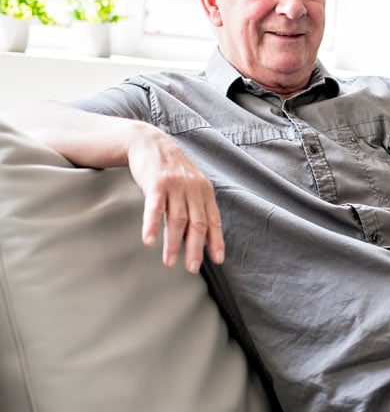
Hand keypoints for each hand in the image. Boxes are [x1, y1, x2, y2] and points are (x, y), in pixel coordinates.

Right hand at [126, 124, 224, 272]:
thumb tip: (203, 237)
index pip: (213, 220)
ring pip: (177, 219)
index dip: (216, 241)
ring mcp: (175, 186)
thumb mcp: (191, 185)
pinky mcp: (156, 183)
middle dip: (195, 248)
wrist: (151, 143)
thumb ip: (197, 207)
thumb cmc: (171, 170)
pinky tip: (149, 240)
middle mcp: (193, 189)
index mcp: (204, 191)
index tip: (217, 260)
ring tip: (169, 262)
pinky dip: (152, 225)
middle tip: (192, 268)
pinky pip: (155, 208)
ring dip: (173, 243)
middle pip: (197, 223)